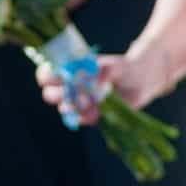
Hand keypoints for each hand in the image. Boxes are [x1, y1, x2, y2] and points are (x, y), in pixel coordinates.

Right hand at [35, 48, 169, 123]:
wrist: (140, 82)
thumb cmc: (123, 68)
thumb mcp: (114, 65)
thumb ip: (103, 70)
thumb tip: (93, 80)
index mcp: (69, 69)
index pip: (46, 73)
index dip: (45, 77)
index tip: (56, 78)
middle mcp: (70, 86)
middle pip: (49, 94)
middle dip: (58, 95)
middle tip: (73, 93)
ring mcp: (79, 102)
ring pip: (64, 108)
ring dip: (74, 107)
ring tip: (90, 102)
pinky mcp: (90, 115)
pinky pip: (80, 120)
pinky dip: (86, 117)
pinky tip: (97, 111)